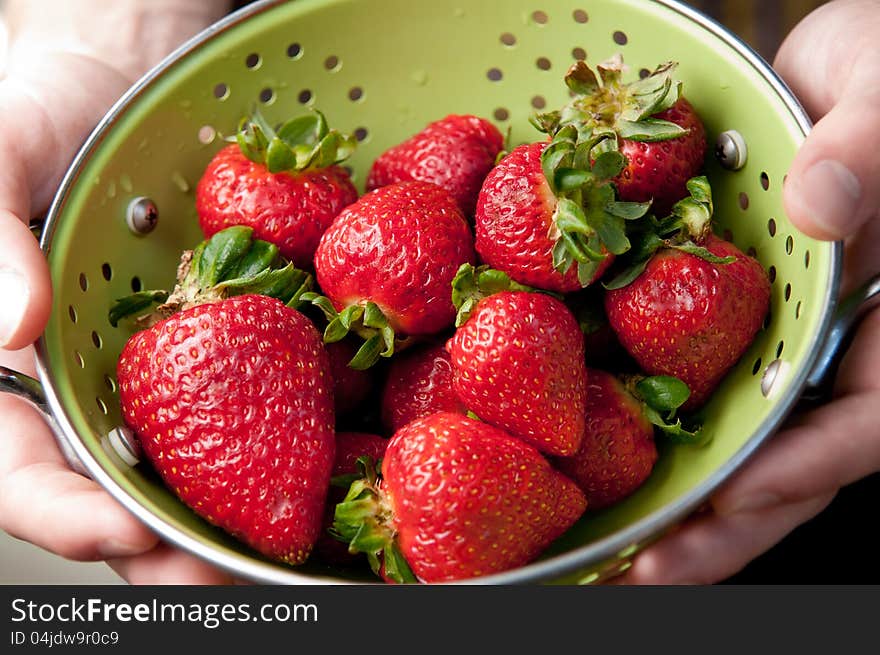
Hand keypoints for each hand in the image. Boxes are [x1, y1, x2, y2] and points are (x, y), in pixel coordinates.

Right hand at [0, 0, 234, 583]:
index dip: (66, 513)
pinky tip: (314, 475)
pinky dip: (279, 449)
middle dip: (163, 550)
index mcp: (19, 369)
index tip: (124, 533)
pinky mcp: (230, 351)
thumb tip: (9, 329)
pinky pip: (250, 407)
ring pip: (187, 471)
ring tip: (275, 557)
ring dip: (228, 522)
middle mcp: (93, 387)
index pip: (22, 467)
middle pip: (114, 495)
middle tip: (217, 577)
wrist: (125, 90)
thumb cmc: (42, 119)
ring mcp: (165, 376)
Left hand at [617, 0, 879, 583]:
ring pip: (730, 434)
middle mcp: (832, 343)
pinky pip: (681, 376)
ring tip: (608, 549)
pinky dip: (640, 422)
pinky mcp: (718, 315)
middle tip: (646, 573)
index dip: (808, 467)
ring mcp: (773, 337)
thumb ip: (870, 150)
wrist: (829, 66)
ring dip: (674, 496)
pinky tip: (588, 451)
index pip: (871, 420)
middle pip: (789, 460)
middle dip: (722, 524)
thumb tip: (821, 210)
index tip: (736, 497)